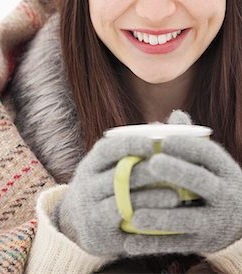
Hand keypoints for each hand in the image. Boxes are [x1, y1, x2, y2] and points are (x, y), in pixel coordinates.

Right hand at [51, 134, 179, 256]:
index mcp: (93, 162)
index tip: (152, 144)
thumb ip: (146, 143)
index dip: (129, 145)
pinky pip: (122, 228)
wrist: (80, 222)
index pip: (107, 149)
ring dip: (149, 198)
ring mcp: (90, 209)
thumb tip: (179, 116)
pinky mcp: (99, 234)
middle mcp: (88, 183)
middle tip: (173, 170)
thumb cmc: (110, 183)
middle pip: (116, 175)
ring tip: (175, 196)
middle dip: (146, 172)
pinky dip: (143, 222)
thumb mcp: (117, 162)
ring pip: (121, 201)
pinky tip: (163, 220)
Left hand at [124, 135, 241, 255]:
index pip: (208, 154)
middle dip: (178, 172)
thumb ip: (190, 140)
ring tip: (135, 214)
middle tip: (152, 164)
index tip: (164, 140)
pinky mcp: (203, 244)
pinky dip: (152, 244)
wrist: (239, 218)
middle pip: (202, 183)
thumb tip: (176, 114)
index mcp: (224, 170)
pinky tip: (129, 241)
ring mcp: (215, 222)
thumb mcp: (208, 162)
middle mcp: (225, 195)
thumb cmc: (212, 179)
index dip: (187, 146)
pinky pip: (176, 245)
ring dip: (161, 217)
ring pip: (188, 220)